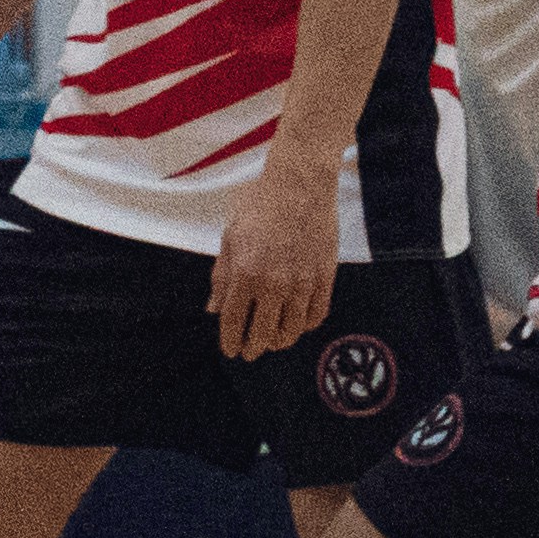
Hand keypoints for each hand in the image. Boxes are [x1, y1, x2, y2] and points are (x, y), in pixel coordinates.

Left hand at [208, 155, 339, 359]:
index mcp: (245, 273)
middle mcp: (274, 284)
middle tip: (250, 352)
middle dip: (254, 348)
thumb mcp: (230, 236)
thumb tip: (213, 309)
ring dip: (280, 341)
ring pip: (292, 330)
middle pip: (263, 333)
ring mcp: (302, 283)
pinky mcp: (325, 278)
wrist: (299, 184)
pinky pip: (316, 315)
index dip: (230, 341)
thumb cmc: (259, 205)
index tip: (230, 351)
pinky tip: (297, 324)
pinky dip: (305, 326)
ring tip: (273, 341)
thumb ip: (222, 276)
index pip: (234, 321)